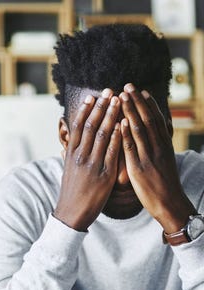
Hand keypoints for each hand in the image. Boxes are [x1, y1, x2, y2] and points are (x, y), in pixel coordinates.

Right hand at [54, 88, 121, 230]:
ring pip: (101, 135)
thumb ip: (69, 155)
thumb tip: (67, 144)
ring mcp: (91, 165)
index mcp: (70, 154)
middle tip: (109, 91)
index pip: (77, 127)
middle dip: (100, 107)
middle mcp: (79, 157)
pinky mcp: (103, 175)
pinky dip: (117, 137)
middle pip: (90, 126)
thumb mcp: (67, 171)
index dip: (85, 110)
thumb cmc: (71, 192)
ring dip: (110, 116)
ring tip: (118, 102)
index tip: (92, 96)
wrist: (71, 213)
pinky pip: (111, 152)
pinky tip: (123, 125)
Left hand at [119, 83, 195, 231]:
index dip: (147, 104)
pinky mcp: (140, 168)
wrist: (170, 204)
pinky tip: (120, 122)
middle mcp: (158, 147)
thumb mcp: (164, 161)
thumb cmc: (164, 184)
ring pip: (140, 129)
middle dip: (137, 101)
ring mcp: (149, 157)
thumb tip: (157, 131)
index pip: (156, 119)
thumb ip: (159, 146)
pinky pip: (132, 148)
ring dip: (130, 111)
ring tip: (121, 96)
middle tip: (128, 85)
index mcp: (164, 145)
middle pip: (148, 119)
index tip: (140, 91)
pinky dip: (126, 134)